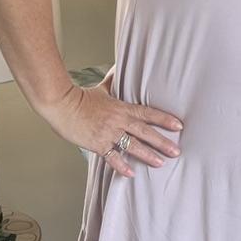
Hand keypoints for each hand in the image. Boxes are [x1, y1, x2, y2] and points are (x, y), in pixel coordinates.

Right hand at [39, 80, 182, 179]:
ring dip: (147, 155)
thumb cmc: (80, 97)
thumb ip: (113, 80)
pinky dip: (121, 166)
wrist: (61, 104)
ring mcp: (108, 134)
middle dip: (162, 142)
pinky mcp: (97, 144)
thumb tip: (118, 67)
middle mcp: (118, 121)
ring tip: (160, 163)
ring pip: (132, 146)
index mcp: (122, 108)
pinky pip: (112, 157)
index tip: (179, 126)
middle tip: (176, 151)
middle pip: (145, 132)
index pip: (148, 113)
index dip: (165, 119)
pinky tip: (131, 173)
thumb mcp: (102, 88)